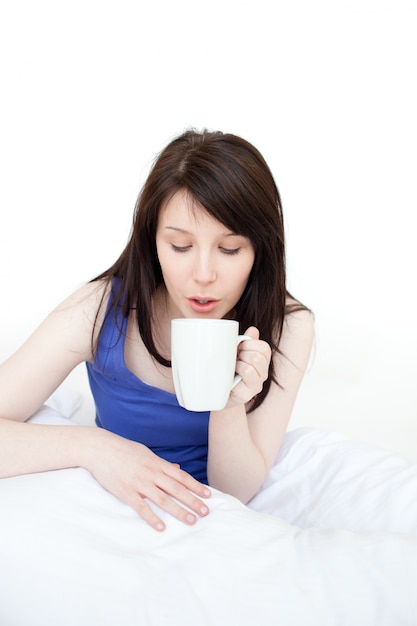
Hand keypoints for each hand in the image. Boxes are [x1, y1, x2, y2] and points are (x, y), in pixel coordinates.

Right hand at [86, 429, 210, 530]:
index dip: (196, 486)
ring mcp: (139, 483)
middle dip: (193, 501)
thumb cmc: (123, 450)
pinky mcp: (126, 492)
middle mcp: (152, 473)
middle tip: (206, 512)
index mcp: (157, 463)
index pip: (181, 477)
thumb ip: (162, 463)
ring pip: (163, 499)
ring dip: (179, 511)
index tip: (208, 496)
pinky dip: (152, 518)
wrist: (101, 449)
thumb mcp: (146, 453)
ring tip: (191, 521)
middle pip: (176, 489)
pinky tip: (161, 527)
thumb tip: (178, 469)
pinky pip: (141, 507)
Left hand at [228, 326, 270, 406]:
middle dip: (244, 353)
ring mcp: (256, 385)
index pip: (264, 348)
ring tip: (233, 367)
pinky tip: (230, 375)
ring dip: (240, 362)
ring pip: (254, 363)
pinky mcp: (247, 394)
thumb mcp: (235, 353)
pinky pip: (247, 373)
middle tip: (234, 358)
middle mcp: (262, 374)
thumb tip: (253, 329)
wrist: (217, 394)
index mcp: (262, 362)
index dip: (249, 344)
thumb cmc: (227, 371)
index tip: (238, 348)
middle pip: (259, 356)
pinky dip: (237, 370)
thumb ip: (245, 341)